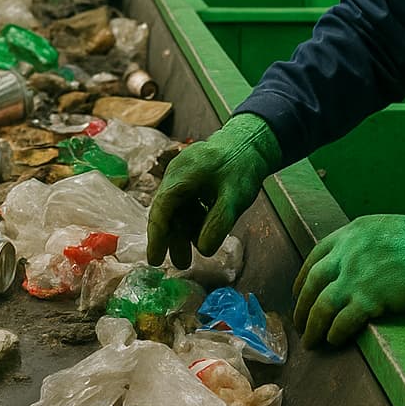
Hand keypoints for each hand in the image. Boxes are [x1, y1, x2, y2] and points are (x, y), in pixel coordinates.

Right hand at [147, 112, 281, 267]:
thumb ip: (218, 223)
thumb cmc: (241, 167)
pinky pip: (186, 204)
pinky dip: (192, 221)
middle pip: (167, 212)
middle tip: (180, 264)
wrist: (250, 141)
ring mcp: (182, 176)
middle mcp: (175, 176)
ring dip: (183, 232)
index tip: (154, 260)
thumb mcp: (233, 198)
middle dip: (172, 239)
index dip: (157, 237)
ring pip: (177, 210)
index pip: (161, 211)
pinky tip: (201, 234)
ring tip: (190, 256)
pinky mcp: (191, 179)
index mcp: (180, 177)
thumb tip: (203, 250)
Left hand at [292, 215, 404, 347]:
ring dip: (312, 326)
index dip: (303, 277)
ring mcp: (355, 278)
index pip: (315, 257)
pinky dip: (335, 333)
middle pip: (312, 283)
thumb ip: (361, 242)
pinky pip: (343, 321)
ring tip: (310, 340)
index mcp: (348, 235)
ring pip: (321, 306)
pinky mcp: (369, 300)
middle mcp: (346, 254)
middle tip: (298, 322)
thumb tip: (353, 259)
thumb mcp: (380, 228)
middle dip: (302, 306)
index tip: (299, 292)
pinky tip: (333, 341)